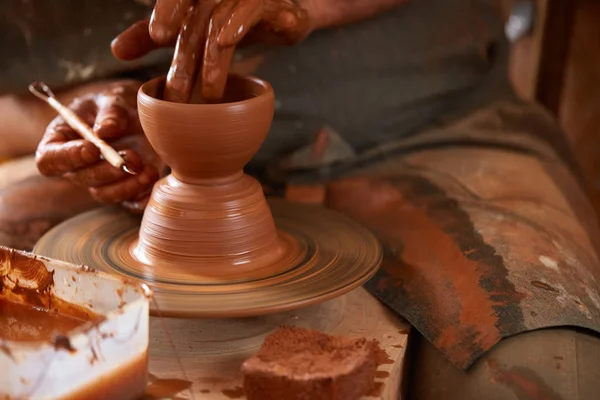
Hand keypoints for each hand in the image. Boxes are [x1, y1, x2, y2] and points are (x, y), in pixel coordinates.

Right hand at [35, 81, 160, 213]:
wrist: (139, 114)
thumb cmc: (116, 103)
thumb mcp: (111, 97)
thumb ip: (110, 111)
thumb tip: (105, 131)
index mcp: (61, 141)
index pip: (50, 160)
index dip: (67, 158)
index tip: (92, 148)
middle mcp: (77, 166)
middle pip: (83, 178)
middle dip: (108, 170)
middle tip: (132, 156)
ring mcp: (101, 180)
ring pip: (106, 194)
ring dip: (128, 185)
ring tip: (148, 170)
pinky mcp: (126, 189)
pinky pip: (130, 202)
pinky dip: (142, 197)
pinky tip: (154, 180)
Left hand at [111, 0, 309, 101]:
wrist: (285, 12)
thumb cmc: (234, 17)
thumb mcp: (191, 28)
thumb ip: (152, 35)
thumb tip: (116, 51)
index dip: (167, 12)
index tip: (158, 37)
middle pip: (197, 15)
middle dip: (186, 54)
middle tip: (176, 91)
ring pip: (221, 21)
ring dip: (213, 61)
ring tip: (208, 95)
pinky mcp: (271, 4)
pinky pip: (252, 9)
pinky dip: (237, 24)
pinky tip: (226, 42)